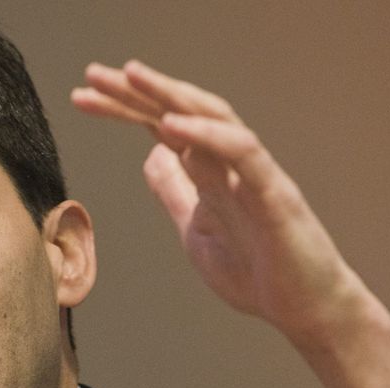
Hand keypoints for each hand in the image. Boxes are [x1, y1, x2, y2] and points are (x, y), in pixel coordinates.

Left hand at [72, 61, 389, 387]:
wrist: (306, 311)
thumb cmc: (257, 270)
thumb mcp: (195, 230)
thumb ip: (175, 191)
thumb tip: (153, 154)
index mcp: (210, 170)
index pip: (161, 126)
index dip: (123, 108)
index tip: (82, 97)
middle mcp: (231, 162)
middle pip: (181, 111)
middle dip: (136, 92)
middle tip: (92, 75)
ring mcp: (254, 175)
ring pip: (214, 118)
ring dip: (170, 95)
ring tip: (130, 77)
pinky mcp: (276, 196)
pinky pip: (244, 154)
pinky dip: (208, 136)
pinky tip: (172, 125)